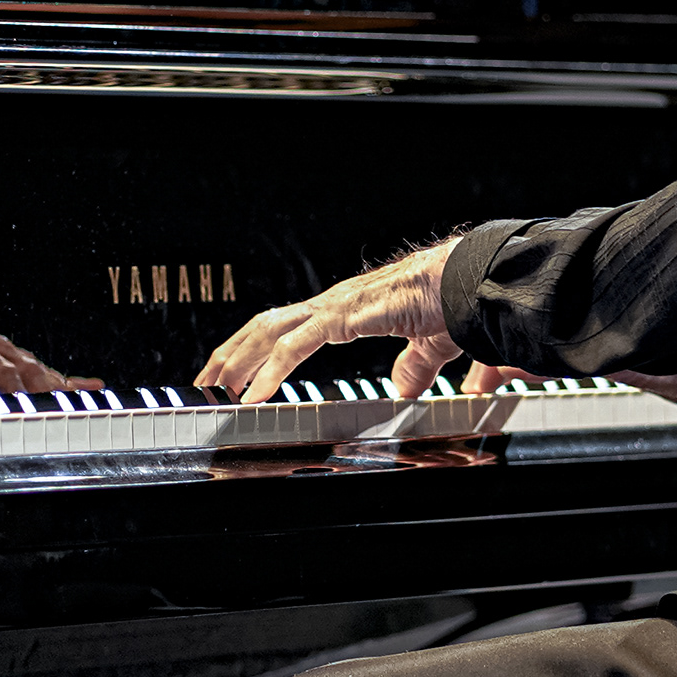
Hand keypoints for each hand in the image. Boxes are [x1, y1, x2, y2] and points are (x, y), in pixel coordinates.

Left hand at [197, 239, 529, 402]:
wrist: (471, 281)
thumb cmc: (453, 303)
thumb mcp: (427, 348)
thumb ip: (412, 368)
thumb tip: (406, 388)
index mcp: (346, 310)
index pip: (287, 327)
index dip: (257, 349)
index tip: (238, 374)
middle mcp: (333, 304)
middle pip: (264, 325)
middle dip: (231, 353)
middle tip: (205, 381)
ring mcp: (335, 306)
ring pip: (268, 331)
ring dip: (236, 360)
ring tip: (214, 388)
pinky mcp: (345, 315)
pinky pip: (297, 345)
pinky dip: (270, 371)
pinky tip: (254, 394)